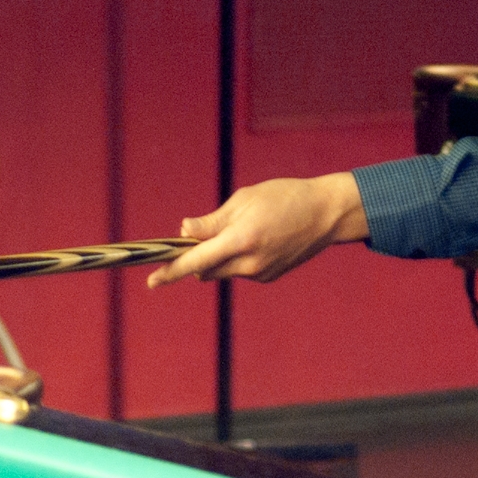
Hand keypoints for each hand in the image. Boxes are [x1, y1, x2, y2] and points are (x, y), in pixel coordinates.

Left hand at [146, 174, 368, 286]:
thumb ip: (212, 220)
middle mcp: (249, 262)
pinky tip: (259, 239)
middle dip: (196, 258)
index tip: (151, 280)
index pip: (195, 261)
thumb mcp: (244, 199)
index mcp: (240, 239)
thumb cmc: (284, 197)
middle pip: (205, 270)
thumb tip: (184, 232)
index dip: (171, 271)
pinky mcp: (269, 277)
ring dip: (218, 257)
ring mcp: (260, 273)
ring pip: (222, 270)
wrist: (326, 213)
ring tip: (243, 229)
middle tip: (200, 236)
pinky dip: (237, 259)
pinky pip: (240, 271)